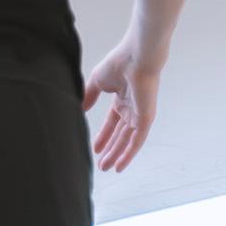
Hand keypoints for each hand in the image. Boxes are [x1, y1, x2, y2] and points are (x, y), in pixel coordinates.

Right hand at [84, 39, 162, 172]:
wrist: (136, 57)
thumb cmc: (119, 63)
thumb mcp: (98, 82)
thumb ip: (89, 96)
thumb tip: (79, 109)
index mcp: (123, 98)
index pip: (113, 122)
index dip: (103, 135)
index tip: (93, 148)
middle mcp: (132, 107)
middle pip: (120, 134)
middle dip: (110, 149)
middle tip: (100, 165)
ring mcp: (140, 113)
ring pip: (128, 140)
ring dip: (117, 154)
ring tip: (105, 167)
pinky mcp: (146, 117)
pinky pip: (138, 140)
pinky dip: (129, 153)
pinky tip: (120, 165)